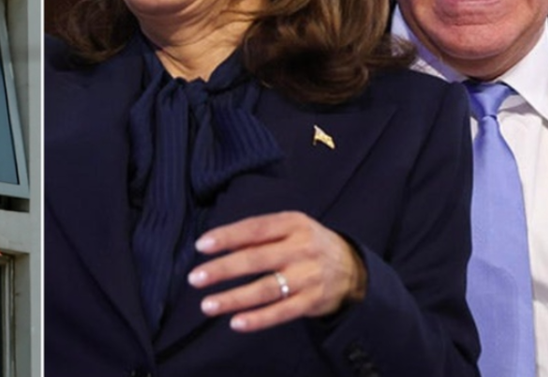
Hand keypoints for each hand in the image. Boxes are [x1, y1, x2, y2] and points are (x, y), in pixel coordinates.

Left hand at [187, 211, 366, 332]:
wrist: (352, 267)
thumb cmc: (306, 243)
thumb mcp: (291, 226)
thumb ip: (259, 232)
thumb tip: (216, 241)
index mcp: (293, 224)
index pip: (255, 228)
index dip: (227, 236)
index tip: (201, 245)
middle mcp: (301, 249)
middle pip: (256, 259)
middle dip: (223, 269)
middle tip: (195, 278)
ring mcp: (307, 277)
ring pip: (266, 289)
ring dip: (234, 299)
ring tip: (207, 305)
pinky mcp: (311, 301)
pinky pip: (281, 312)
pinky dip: (258, 319)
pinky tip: (236, 323)